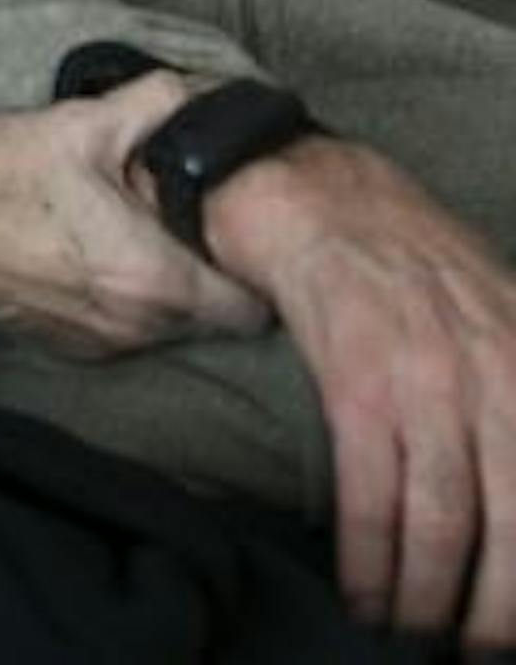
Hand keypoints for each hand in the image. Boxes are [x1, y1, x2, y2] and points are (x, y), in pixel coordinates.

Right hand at [0, 74, 269, 358]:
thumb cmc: (3, 175)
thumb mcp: (87, 123)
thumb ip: (160, 103)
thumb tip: (203, 94)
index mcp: (152, 278)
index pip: (251, 309)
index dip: (259, 268)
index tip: (247, 231)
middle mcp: (134, 326)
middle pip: (213, 317)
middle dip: (216, 272)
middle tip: (198, 220)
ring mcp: (100, 342)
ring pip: (171, 325)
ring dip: (172, 285)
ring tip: (151, 229)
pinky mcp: (69, 344)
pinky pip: (127, 328)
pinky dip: (132, 297)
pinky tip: (108, 249)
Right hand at [205, 136, 515, 651]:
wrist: (314, 191)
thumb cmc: (405, 257)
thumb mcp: (497, 309)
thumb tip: (514, 482)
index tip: (515, 624)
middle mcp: (494, 372)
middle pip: (512, 527)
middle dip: (494, 611)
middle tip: (471, 652)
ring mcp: (425, 373)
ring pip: (443, 523)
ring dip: (425, 600)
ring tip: (408, 634)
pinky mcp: (356, 376)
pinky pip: (372, 493)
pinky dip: (369, 560)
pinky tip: (362, 591)